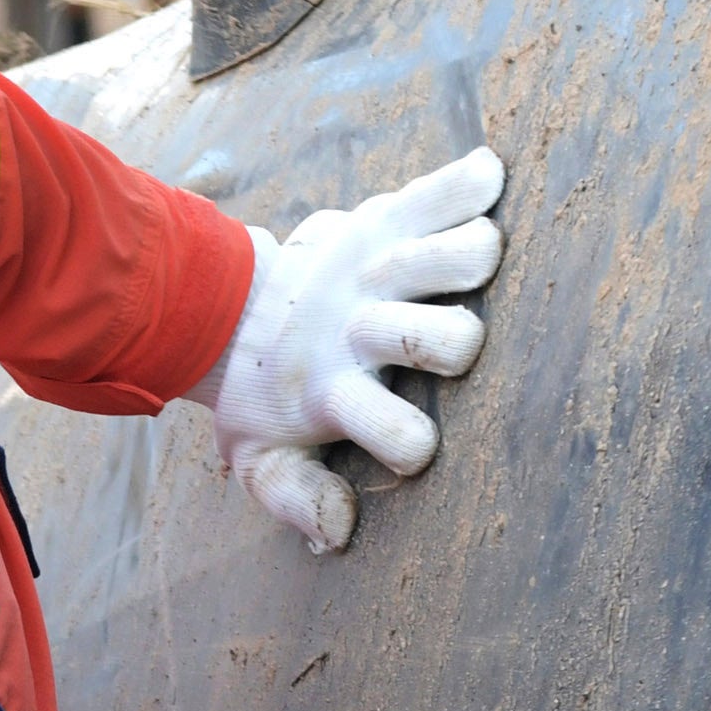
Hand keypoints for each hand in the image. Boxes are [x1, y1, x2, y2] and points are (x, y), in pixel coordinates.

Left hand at [202, 147, 507, 554]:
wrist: (222, 310)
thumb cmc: (266, 398)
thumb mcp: (261, 459)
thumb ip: (294, 498)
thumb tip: (341, 528)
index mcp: (333, 393)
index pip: (404, 435)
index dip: (415, 444)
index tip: (413, 444)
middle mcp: (359, 328)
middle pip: (450, 339)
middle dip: (459, 346)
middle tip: (446, 345)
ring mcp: (372, 270)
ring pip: (461, 256)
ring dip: (477, 260)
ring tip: (472, 263)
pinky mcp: (379, 220)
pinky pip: (441, 190)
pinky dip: (474, 182)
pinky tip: (488, 181)